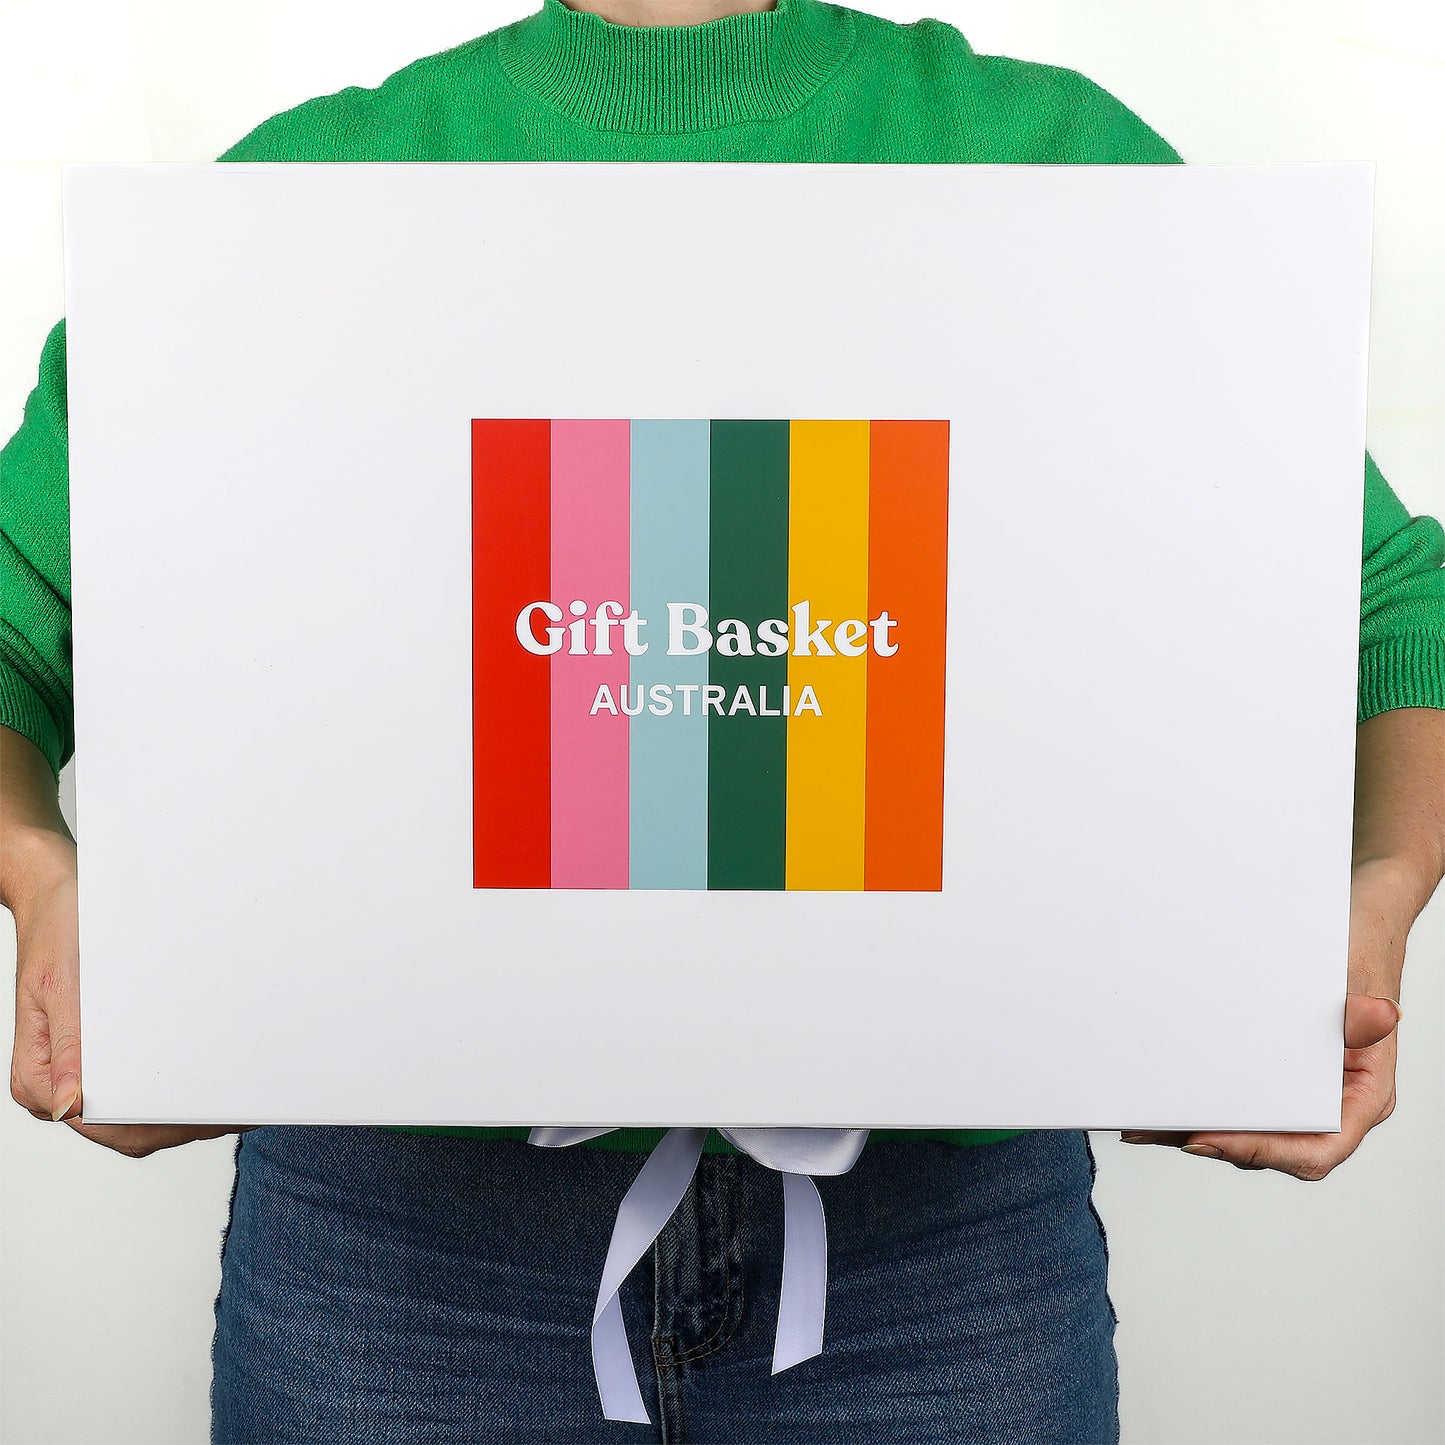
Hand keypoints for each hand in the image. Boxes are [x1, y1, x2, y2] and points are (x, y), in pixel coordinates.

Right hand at [9, 831, 250, 1157]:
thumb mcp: (59, 984)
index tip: (209, 1114)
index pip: (103, 1123)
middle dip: (183, 1122)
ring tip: (236, 1092)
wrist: (56, 894)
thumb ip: (64, 1047)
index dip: (159, 1126)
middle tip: (239, 1105)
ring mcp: (83, 1070)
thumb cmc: (57, 932)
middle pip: (127, 1127)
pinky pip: (143, 1078)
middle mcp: (61, 1081)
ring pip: (139, 1111)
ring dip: (185, 1107)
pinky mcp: (104, 1051)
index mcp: (40, 1076)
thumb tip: (68, 1105)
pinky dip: (178, 1080)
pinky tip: (213, 1069)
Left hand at [1118, 861, 1407, 1179]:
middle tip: (1162, 1130)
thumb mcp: (1357, 978)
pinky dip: (1196, 1100)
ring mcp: (1296, 1089)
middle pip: (1270, 1145)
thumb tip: (1379, 1016)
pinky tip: (1155, 1099)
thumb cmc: (1358, 954)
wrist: (1353, 924)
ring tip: (1142, 1123)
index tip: (1213, 1141)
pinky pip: (1233, 1095)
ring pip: (1245, 1127)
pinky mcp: (1266, 1070)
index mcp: (1360, 1096)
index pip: (1316, 1148)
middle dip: (1213, 1142)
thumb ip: (1360, 1012)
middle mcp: (1328, 1101)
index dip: (1263, 1152)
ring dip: (1193, 1127)